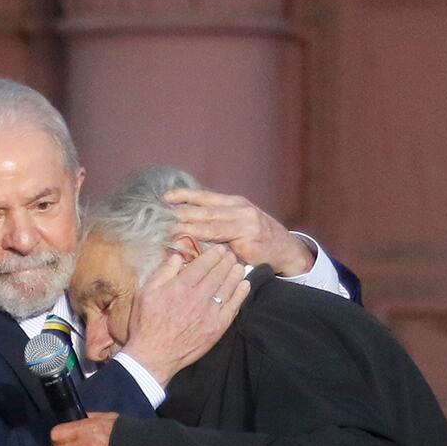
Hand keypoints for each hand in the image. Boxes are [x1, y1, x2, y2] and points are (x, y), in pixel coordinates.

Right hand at [120, 246, 248, 387]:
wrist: (153, 356)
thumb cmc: (146, 324)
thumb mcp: (145, 293)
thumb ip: (163, 272)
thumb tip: (177, 256)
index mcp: (180, 286)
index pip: (203, 264)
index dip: (214, 254)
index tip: (219, 249)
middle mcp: (198, 297)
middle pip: (219, 273)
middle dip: (227, 260)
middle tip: (231, 255)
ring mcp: (210, 312)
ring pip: (228, 286)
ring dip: (236, 273)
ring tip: (238, 266)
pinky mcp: (217, 327)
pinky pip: (233, 306)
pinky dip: (241, 293)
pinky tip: (244, 285)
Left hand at [165, 186, 316, 276]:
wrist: (286, 250)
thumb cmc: (258, 239)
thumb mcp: (238, 225)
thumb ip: (217, 225)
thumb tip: (188, 227)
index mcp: (235, 203)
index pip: (206, 196)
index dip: (186, 195)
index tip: (166, 196)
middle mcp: (240, 209)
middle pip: (205, 209)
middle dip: (182, 212)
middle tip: (160, 214)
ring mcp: (245, 223)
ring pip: (212, 224)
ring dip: (190, 226)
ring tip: (171, 229)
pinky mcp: (248, 239)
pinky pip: (222, 242)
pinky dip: (205, 243)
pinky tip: (191, 245)